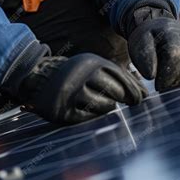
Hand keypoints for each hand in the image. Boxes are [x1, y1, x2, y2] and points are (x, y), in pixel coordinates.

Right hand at [17, 53, 147, 124]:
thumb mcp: (92, 66)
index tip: (141, 99)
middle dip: (123, 98)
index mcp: (90, 62)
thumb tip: (143, 92)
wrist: (37, 78)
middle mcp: (81, 75)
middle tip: (128, 104)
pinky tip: (91, 110)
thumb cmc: (73, 74)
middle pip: (114, 91)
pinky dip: (94, 116)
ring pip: (104, 106)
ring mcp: (72, 93)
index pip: (120, 76)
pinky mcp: (64, 111)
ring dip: (109, 107)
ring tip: (104, 104)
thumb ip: (115, 75)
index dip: (134, 89)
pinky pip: (88, 117)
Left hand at [126, 17, 179, 91]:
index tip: (159, 85)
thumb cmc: (144, 41)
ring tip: (171, 83)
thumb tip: (152, 75)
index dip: (168, 73)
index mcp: (167, 29)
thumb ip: (143, 59)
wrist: (154, 29)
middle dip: (176, 77)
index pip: (175, 53)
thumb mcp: (138, 46)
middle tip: (164, 86)